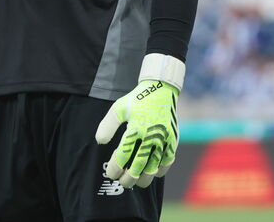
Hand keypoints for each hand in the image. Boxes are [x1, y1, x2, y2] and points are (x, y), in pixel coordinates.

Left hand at [95, 54, 183, 188]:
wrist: (160, 90)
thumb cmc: (136, 100)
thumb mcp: (118, 108)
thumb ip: (107, 125)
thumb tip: (100, 142)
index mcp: (135, 128)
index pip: (122, 155)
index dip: (115, 167)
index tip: (110, 173)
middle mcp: (150, 136)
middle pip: (138, 166)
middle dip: (129, 178)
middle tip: (122, 183)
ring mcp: (163, 140)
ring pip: (154, 167)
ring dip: (144, 179)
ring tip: (136, 182)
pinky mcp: (173, 141)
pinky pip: (168, 161)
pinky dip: (160, 170)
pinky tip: (152, 173)